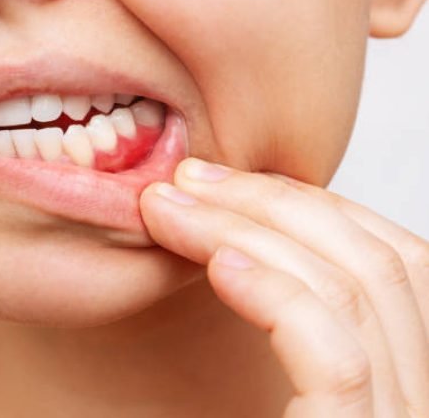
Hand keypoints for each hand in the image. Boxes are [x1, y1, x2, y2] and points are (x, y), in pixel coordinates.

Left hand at [140, 157, 428, 416]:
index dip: (313, 204)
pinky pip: (334, 355)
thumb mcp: (273, 369)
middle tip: (189, 178)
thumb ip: (282, 313)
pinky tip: (217, 265)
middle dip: (274, 201)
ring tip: (167, 208)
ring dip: (246, 230)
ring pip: (346, 289)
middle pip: (372, 260)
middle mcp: (414, 393)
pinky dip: (275, 294)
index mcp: (401, 368)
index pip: (389, 260)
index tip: (230, 183)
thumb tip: (236, 240)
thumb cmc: (225, 416)